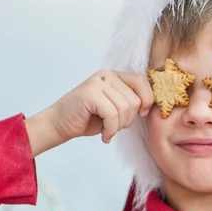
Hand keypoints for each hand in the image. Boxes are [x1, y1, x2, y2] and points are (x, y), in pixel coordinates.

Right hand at [26, 71, 153, 156]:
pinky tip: (104, 135)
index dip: (147, 100)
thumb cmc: (88, 118)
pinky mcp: (90, 94)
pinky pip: (112, 115)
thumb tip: (151, 106)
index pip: (142, 82)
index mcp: (115, 76)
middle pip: (135, 100)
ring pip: (125, 108)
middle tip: (114, 126)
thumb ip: (130, 101)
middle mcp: (106, 75)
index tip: (142, 114)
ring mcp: (97, 83)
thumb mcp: (115, 107)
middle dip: (128, 120)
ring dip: (118, 126)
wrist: (59, 124)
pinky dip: (110, 130)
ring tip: (107, 129)